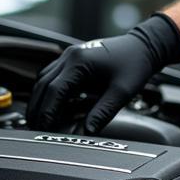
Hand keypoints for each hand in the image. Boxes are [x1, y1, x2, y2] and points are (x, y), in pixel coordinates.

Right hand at [27, 13, 179, 132]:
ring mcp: (70, 55)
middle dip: (38, 108)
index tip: (44, 129)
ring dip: (40, 99)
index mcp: (80, 62)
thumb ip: (103, 112)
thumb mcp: (122, 92)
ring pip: (44, 79)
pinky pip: (53, 75)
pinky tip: (53, 105)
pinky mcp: (73, 58)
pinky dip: (49, 91)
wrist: (144, 47)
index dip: (47, 112)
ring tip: (40, 120)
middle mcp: (70, 56)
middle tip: (35, 129)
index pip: (55, 90)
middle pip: (43, 84)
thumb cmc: (135, 66)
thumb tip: (86, 132)